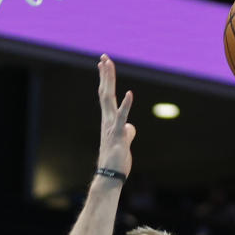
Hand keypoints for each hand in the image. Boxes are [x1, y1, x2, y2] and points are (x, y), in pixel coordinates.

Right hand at [97, 56, 134, 177]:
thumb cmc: (117, 162)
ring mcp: (112, 127)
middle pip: (106, 93)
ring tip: (108, 65)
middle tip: (103, 57)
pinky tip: (130, 93)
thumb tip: (131, 127)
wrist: (110, 177)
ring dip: (109, 81)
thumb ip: (128, 132)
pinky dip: (126, 105)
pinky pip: (122, 118)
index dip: (106, 80)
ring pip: (109, 100)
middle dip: (105, 75)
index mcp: (109, 122)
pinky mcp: (118, 135)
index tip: (104, 65)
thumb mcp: (125, 144)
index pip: (107, 97)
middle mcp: (108, 121)